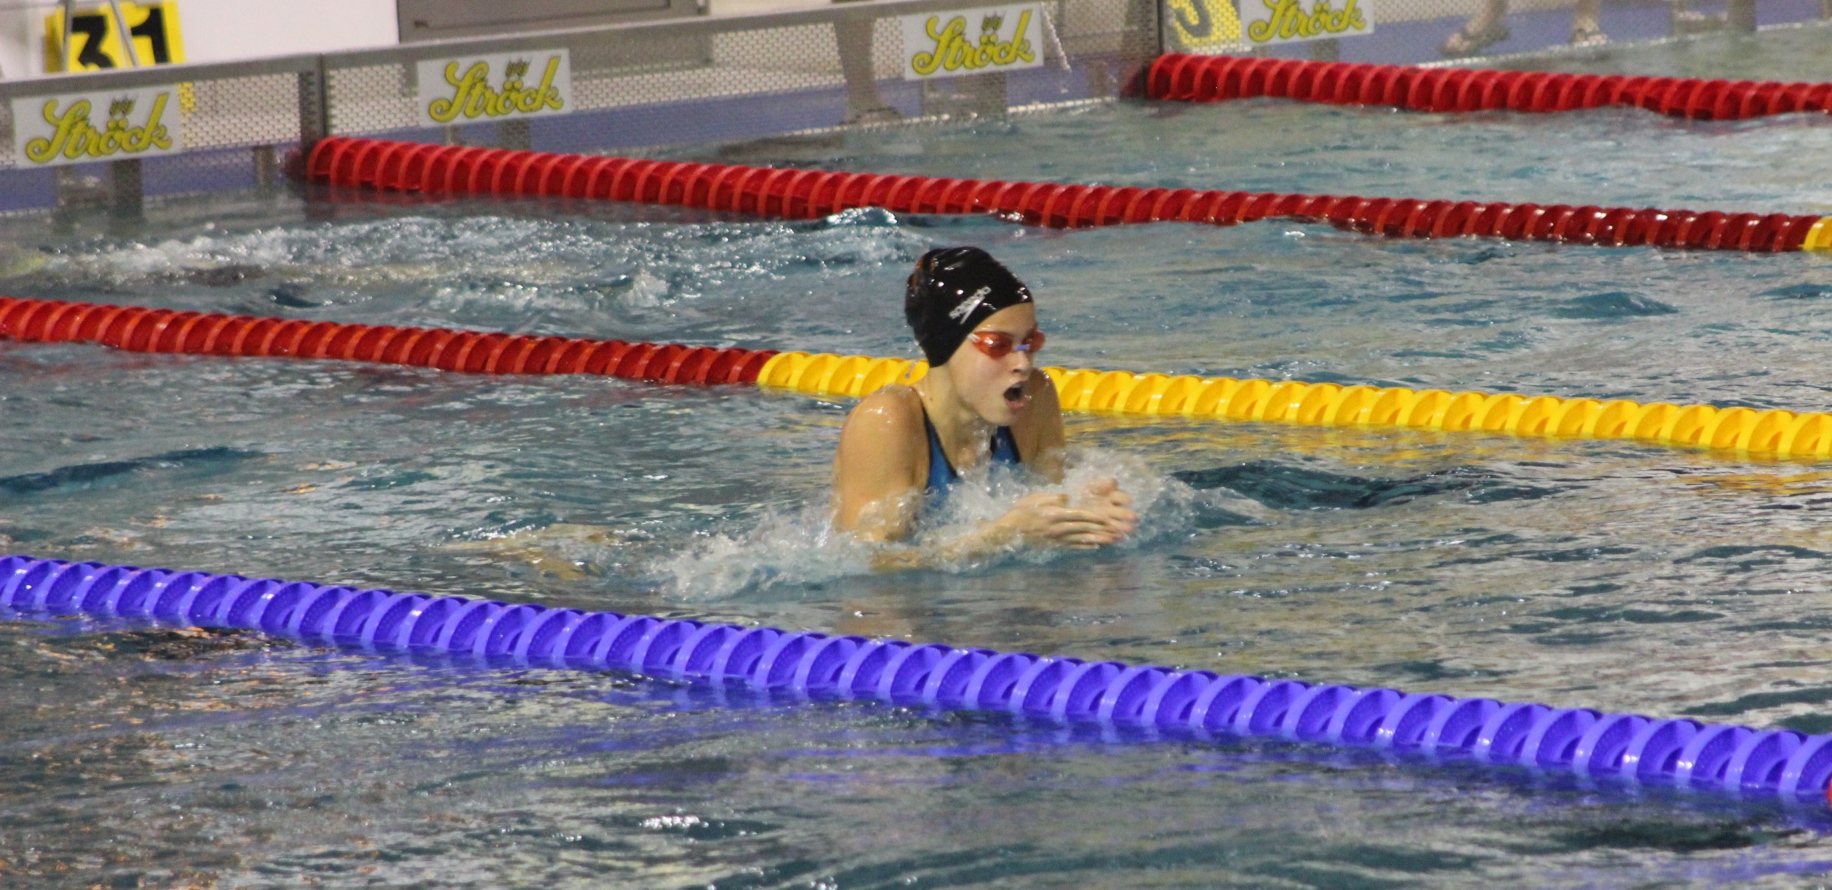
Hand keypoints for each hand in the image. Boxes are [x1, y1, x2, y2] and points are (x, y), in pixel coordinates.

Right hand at [994, 483, 1133, 549]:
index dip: (1094, 516)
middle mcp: (1059, 528)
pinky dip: (1085, 547)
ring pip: (1082, 539)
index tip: (1107, 517)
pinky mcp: (1055, 545)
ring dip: (1099, 539)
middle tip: (1118, 530)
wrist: (1009, 531)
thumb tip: (1068, 497)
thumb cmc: (1022, 511)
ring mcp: (1058, 539)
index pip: (1079, 515)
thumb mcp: (1035, 498)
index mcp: (1055, 515)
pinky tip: (1096, 546)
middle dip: (1102, 529)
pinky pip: (1073, 546)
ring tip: (1112, 539)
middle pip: (1084, 528)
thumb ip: (1052, 497)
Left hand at [1076, 477, 1136, 542]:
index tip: (1128, 501)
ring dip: (1123, 527)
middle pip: (1122, 512)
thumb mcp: (1091, 484)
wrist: (1070, 502)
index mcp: (1112, 497)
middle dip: (1127, 514)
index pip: (1121, 497)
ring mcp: (1107, 521)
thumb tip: (1113, 482)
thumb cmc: (1084, 490)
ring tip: (1129, 529)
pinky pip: (1107, 534)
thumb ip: (1102, 483)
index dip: (1124, 499)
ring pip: (1117, 524)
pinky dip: (1112, 536)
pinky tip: (1117, 538)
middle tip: (1133, 517)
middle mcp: (1112, 509)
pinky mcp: (1102, 530)